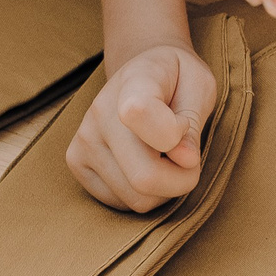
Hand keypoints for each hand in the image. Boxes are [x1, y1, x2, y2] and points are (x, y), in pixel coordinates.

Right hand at [65, 41, 216, 211]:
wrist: (142, 72)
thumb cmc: (177, 80)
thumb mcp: (199, 86)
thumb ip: (193, 123)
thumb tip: (185, 161)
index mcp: (135, 81)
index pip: (141, 115)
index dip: (177, 135)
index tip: (184, 125)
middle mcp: (100, 112)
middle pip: (145, 177)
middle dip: (181, 179)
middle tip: (189, 157)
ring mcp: (83, 140)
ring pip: (135, 199)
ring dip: (163, 189)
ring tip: (165, 157)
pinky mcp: (76, 163)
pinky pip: (120, 203)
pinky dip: (143, 194)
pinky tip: (146, 165)